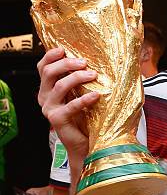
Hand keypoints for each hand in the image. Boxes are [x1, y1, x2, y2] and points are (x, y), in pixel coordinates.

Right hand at [37, 47, 98, 164]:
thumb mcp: (81, 95)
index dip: (51, 56)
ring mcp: (49, 109)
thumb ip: (81, 81)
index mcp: (48, 89)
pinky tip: (96, 95)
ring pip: (59, 85)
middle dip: (67, 64)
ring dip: (77, 77)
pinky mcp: (57, 120)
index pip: (43, 67)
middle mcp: (45, 97)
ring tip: (93, 75)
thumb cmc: (86, 118)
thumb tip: (97, 61)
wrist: (86, 145)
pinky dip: (85, 98)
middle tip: (85, 62)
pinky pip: (71, 105)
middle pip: (49, 72)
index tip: (64, 49)